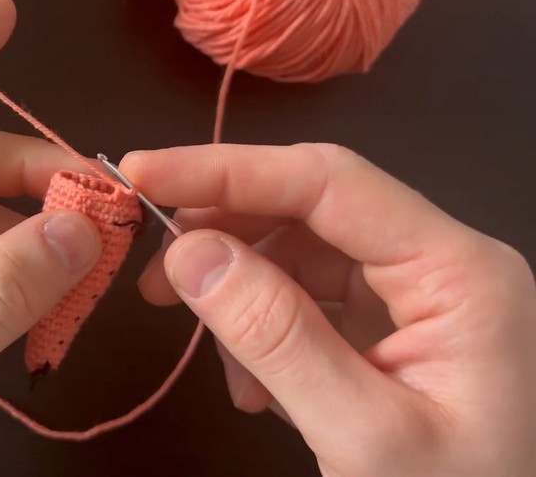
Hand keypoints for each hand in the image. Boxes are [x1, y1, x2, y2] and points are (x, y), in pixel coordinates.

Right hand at [126, 144, 535, 474]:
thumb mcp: (363, 433)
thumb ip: (276, 338)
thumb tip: (190, 254)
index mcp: (458, 271)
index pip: (329, 182)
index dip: (228, 170)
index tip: (144, 174)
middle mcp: (442, 264)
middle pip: (311, 209)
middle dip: (225, 236)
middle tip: (153, 275)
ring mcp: (418, 296)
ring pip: (301, 255)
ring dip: (243, 300)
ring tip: (227, 369)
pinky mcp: (395, 327)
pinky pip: (311, 301)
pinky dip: (266, 335)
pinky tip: (257, 388)